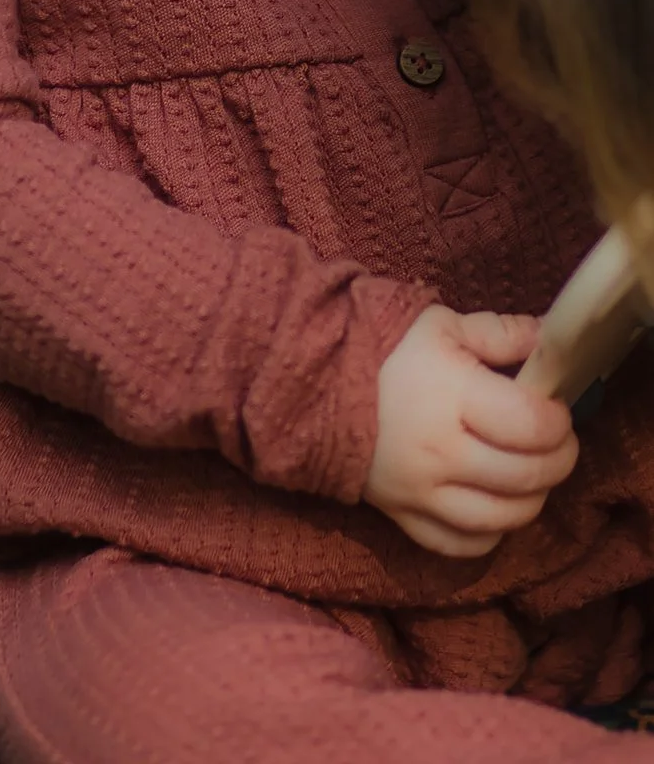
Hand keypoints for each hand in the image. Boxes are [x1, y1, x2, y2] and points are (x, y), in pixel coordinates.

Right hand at [365, 306, 578, 558]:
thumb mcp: (442, 325)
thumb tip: (550, 343)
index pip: (533, 426)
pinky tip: (492, 506)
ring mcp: (420, 491)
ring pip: (501, 519)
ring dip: (530, 500)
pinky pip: (458, 545)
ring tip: (529, 473)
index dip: (558, 420)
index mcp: (454, 397)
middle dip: (558, 460)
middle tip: (556, 441)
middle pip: (527, 477)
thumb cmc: (383, 346)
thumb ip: (501, 334)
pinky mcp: (400, 515)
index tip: (555, 407)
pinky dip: (487, 534)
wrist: (312, 379)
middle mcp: (441, 452)